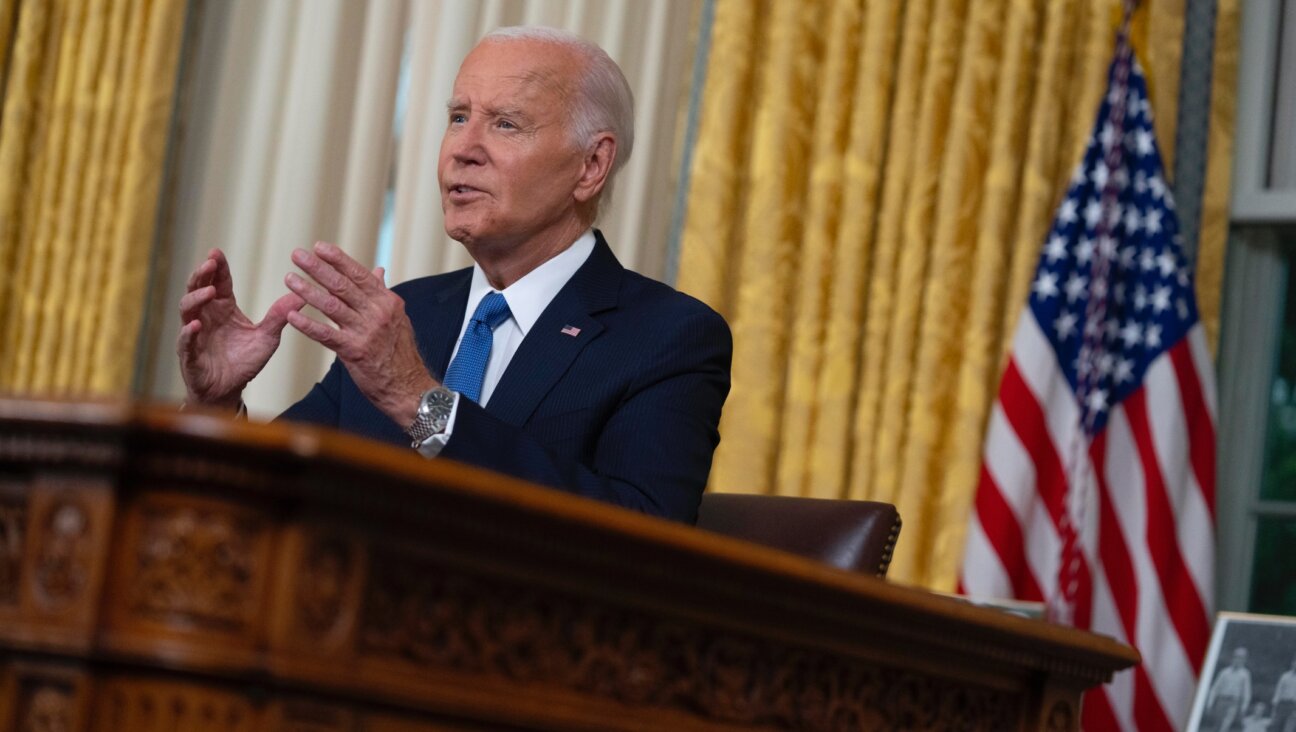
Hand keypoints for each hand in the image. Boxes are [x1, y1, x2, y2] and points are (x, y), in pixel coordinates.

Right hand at [177, 249, 304, 408]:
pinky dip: (189, 333)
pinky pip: (185, 342)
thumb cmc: (245, 360)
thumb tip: (302, 295)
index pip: (218, 282)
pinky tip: (196, 326)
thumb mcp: (268, 337)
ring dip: (196, 299)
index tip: (216, 252)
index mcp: (223, 308)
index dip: (216, 267)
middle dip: (201, 275)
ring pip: (187, 310)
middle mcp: (206, 316)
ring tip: (209, 292)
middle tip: (209, 263)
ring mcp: (195, 334)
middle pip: (197, 289)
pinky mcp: (190, 355)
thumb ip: (279, 316)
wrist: (231, 389)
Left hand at [284, 242, 435, 426]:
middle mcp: (377, 313)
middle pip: (343, 285)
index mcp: (387, 302)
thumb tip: (378, 271)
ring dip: (307, 291)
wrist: (409, 387)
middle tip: (298, 255)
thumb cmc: (400, 353)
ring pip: (332, 306)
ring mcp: (366, 332)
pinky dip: (307, 325)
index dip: (338, 260)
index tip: (319, 247)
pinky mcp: (354, 351)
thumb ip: (382, 294)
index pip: (359, 275)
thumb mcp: (396, 318)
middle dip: (318, 268)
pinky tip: (291, 316)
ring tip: (290, 279)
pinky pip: (326, 335)